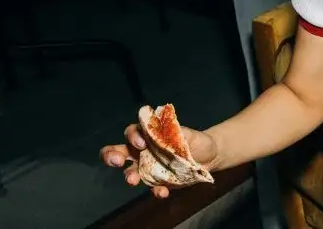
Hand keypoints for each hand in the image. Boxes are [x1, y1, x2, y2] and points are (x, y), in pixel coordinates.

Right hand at [99, 122, 217, 198]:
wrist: (210, 157)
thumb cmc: (195, 140)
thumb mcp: (187, 134)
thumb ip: (173, 132)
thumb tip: (160, 130)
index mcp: (148, 136)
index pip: (132, 133)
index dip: (132, 136)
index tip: (141, 143)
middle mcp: (143, 152)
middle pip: (120, 151)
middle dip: (112, 155)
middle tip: (117, 161)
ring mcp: (149, 168)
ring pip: (132, 171)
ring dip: (130, 176)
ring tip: (133, 181)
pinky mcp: (158, 182)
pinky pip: (153, 187)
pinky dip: (156, 190)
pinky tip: (162, 192)